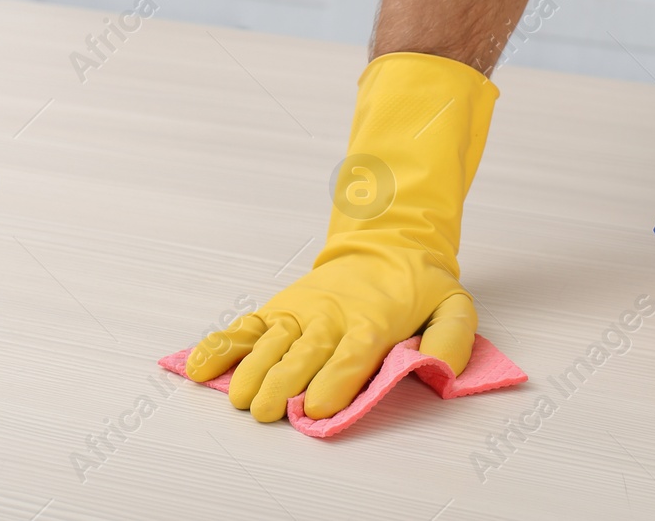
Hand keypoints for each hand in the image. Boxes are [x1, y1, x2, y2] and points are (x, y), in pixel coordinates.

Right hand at [186, 52, 497, 420]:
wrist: (388, 243)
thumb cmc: (416, 286)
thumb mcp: (452, 306)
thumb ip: (451, 338)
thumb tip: (442, 369)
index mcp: (372, 320)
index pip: (351, 355)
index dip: (332, 381)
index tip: (316, 408)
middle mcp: (331, 315)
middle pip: (303, 352)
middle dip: (283, 384)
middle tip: (267, 411)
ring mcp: (300, 310)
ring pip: (270, 341)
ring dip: (252, 370)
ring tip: (240, 397)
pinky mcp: (279, 307)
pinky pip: (245, 326)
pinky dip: (222, 345)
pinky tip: (201, 367)